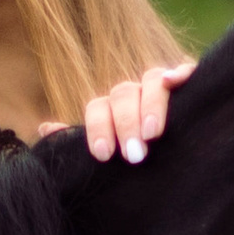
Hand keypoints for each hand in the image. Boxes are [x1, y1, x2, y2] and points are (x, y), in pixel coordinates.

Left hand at [51, 58, 196, 166]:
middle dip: (125, 124)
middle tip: (133, 155)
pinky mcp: (188, 85)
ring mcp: (159, 87)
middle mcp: (132, 95)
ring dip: (151, 105)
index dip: (98, 128)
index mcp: (109, 110)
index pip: (97, 109)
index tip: (103, 154)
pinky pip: (184, 69)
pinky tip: (178, 80)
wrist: (177, 165)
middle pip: (123, 94)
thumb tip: (45, 128)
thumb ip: (76, 143)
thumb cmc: (133, 161)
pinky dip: (181, 71)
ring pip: (151, 81)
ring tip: (153, 134)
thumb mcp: (106, 156)